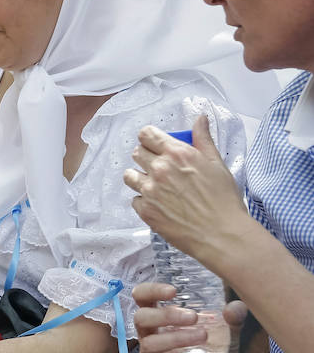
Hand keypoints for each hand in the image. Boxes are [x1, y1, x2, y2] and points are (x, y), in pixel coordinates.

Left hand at [123, 115, 248, 260]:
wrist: (222, 235)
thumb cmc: (223, 199)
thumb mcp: (216, 163)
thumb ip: (203, 138)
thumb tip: (199, 118)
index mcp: (176, 153)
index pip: (146, 134)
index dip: (150, 138)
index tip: (155, 144)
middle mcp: (159, 168)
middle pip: (136, 152)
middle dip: (146, 156)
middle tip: (159, 167)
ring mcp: (149, 190)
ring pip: (130, 175)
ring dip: (140, 177)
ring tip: (155, 186)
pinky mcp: (145, 210)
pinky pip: (135, 199)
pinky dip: (144, 200)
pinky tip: (160, 205)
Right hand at [134, 282, 246, 352]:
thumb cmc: (214, 345)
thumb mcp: (226, 329)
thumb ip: (232, 317)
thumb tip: (235, 307)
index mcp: (157, 315)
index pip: (141, 297)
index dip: (151, 291)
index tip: (173, 291)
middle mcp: (148, 334)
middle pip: (141, 318)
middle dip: (165, 315)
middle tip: (193, 317)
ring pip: (151, 344)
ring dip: (177, 338)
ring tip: (204, 336)